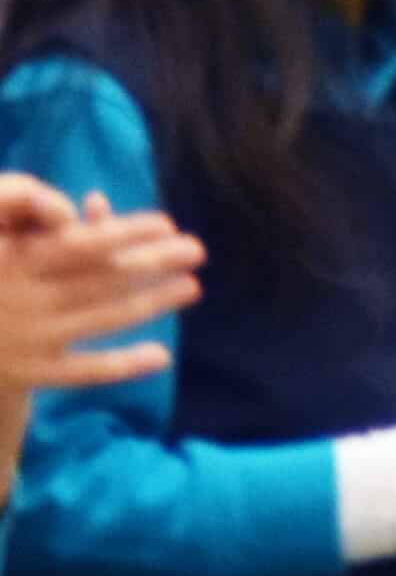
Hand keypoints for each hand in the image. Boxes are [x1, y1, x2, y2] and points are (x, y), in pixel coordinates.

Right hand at [0, 175, 195, 395]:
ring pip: (101, 317)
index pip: (79, 244)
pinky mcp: (29, 374)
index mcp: (10, 260)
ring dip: (152, 302)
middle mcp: (17, 298)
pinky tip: (161, 355)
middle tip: (197, 249)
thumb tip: (98, 201)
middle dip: (153, 262)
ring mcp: (25, 338)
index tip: (167, 224)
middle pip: (100, 278)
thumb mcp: (9, 247)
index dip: (126, 232)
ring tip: (191, 286)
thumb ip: (48, 227)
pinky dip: (124, 364)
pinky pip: (86, 371)